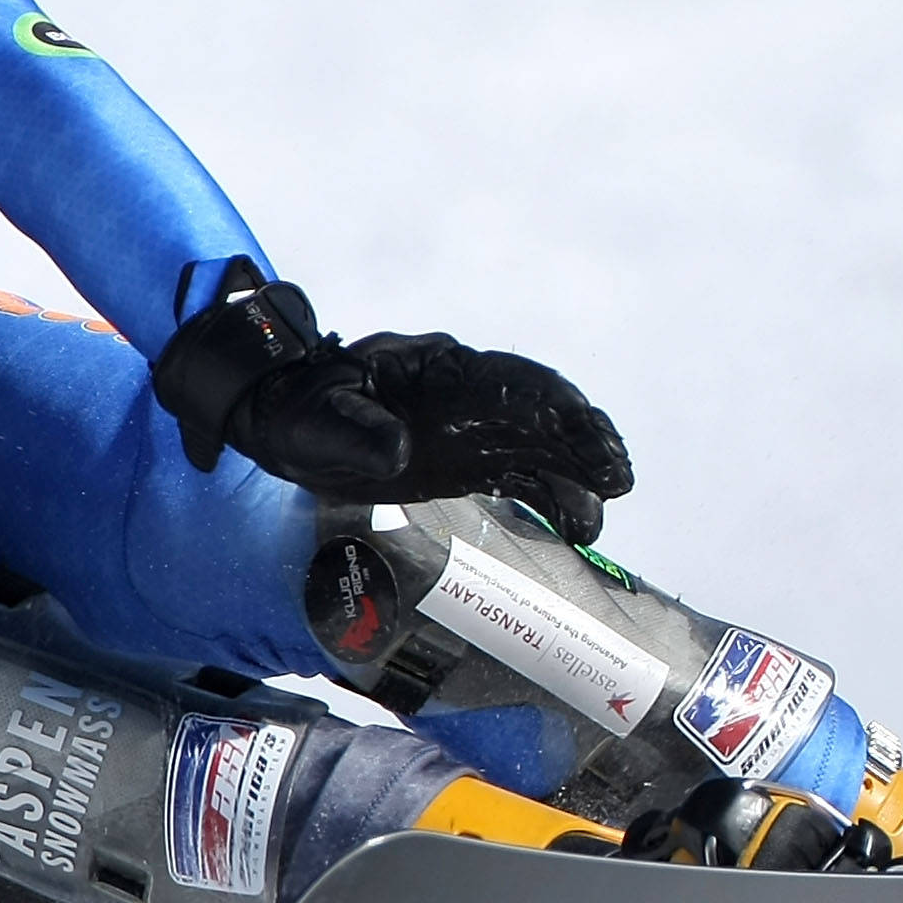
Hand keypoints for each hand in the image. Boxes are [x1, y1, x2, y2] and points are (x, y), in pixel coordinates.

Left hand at [150, 266, 634, 543]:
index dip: (556, 409)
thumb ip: (354, 430)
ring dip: (578, 478)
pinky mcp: (472, 462)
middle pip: (543, 415)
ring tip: (597, 522)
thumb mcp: (314, 418)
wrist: (285, 423)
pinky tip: (577, 531)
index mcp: (441, 370)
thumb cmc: (298, 412)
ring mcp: (475, 430)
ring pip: (543, 449)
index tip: (586, 437)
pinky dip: (557, 500)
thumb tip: (399, 449)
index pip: (512, 383)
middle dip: (584, 443)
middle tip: (617, 482)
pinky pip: (527, 478)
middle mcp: (470, 396)